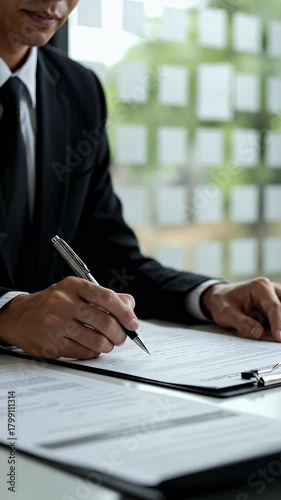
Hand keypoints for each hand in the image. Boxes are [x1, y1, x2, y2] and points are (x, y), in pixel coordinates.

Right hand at [0, 277, 137, 358]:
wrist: (20, 316)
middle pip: (104, 322)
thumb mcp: (76, 291)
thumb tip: (129, 305)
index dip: (125, 312)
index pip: (107, 297)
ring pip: (96, 341)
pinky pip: (83, 352)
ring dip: (108, 346)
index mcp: (74, 286)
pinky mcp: (52, 344)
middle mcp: (64, 302)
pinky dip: (93, 353)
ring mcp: (56, 324)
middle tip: (121, 337)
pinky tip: (91, 348)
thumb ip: (104, 296)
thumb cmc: (53, 303)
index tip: (133, 323)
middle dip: (119, 334)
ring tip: (107, 344)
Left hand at [201, 277, 280, 341]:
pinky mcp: (275, 307)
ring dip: (280, 326)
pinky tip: (275, 336)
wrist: (219, 297)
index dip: (278, 324)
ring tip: (275, 339)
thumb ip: (242, 323)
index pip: (274, 306)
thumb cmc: (222, 301)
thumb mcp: (226, 312)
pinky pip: (280, 317)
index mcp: (260, 287)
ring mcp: (275, 298)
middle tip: (277, 341)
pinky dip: (278, 327)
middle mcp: (271, 290)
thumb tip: (259, 334)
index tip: (278, 338)